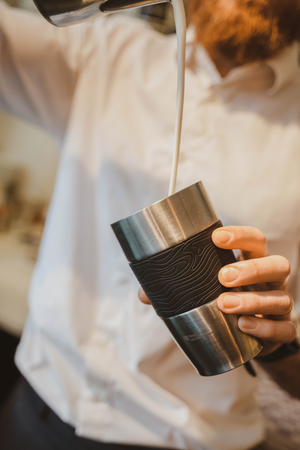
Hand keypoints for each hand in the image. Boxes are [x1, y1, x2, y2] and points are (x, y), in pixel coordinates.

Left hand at [138, 226, 296, 356]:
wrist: (247, 334)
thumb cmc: (224, 299)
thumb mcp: (205, 288)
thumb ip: (177, 288)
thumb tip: (145, 293)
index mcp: (252, 261)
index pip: (255, 240)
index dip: (240, 235)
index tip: (217, 237)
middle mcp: (271, 280)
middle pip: (276, 264)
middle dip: (251, 268)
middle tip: (222, 277)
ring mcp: (279, 304)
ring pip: (280, 297)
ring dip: (253, 300)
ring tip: (225, 305)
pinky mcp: (282, 328)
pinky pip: (284, 329)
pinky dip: (265, 327)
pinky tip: (244, 326)